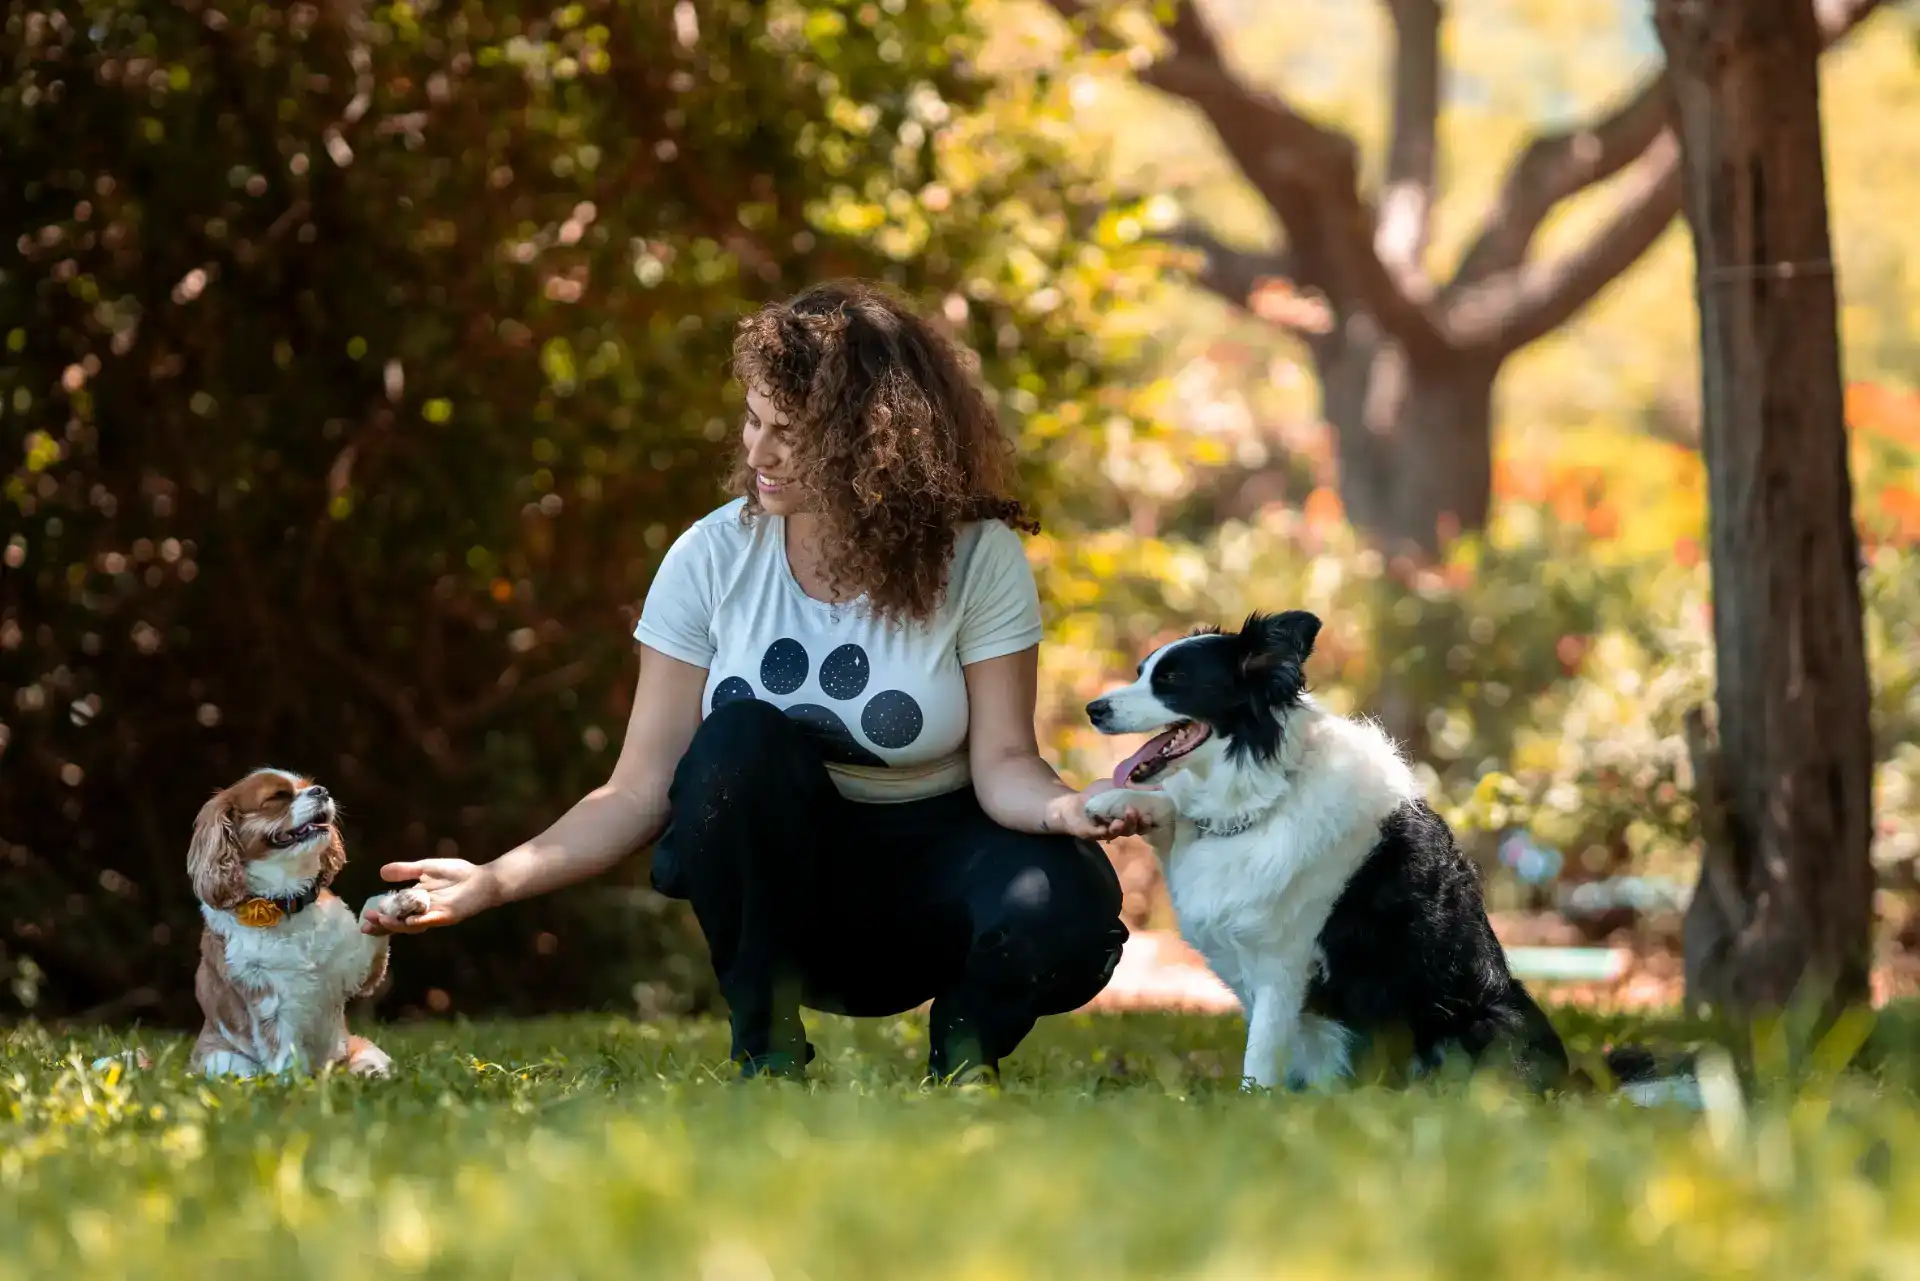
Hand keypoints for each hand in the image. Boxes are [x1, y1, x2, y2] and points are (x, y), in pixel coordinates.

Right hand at [358, 858, 495, 934]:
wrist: (483, 878)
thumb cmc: (458, 874)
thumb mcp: (426, 868)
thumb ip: (405, 871)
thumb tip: (381, 872)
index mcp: (416, 902)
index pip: (394, 912)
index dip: (379, 916)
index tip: (364, 917)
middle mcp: (423, 912)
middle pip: (398, 922)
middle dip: (382, 923)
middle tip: (366, 922)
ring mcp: (434, 915)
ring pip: (411, 925)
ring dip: (395, 923)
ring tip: (381, 919)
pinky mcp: (447, 916)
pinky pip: (430, 921)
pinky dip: (418, 922)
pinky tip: (407, 921)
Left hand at [1044, 780, 1149, 841]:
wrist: (1071, 801)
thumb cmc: (1096, 795)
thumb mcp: (1119, 786)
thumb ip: (1138, 788)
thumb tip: (1162, 787)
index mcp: (1128, 818)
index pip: (1143, 823)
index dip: (1150, 821)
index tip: (1155, 815)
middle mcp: (1120, 828)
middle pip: (1134, 830)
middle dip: (1139, 823)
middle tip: (1141, 814)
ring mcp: (1106, 832)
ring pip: (1120, 832)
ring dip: (1125, 825)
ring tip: (1126, 815)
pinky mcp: (1092, 834)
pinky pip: (1102, 834)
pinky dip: (1107, 829)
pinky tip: (1110, 824)